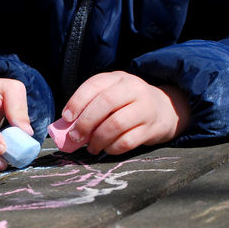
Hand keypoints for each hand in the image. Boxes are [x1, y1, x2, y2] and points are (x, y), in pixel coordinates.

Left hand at [61, 71, 189, 154]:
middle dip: (86, 123)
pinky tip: (107, 149)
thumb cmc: (127, 105)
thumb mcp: (110, 97)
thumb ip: (89, 107)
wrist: (165, 109)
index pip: (95, 84)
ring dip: (98, 139)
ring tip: (91, 147)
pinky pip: (128, 141)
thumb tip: (63, 128)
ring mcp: (145, 108)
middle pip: (105, 103)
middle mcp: (133, 89)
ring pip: (116, 124)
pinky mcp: (152, 128)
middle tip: (75, 137)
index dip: (77, 101)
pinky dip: (112, 148)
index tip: (67, 118)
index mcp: (118, 78)